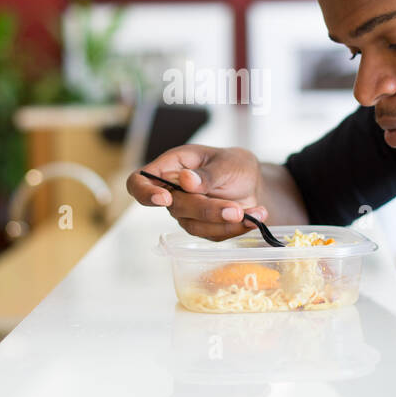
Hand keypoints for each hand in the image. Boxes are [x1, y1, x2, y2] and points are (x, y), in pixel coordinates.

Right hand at [126, 144, 268, 240]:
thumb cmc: (235, 165)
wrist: (254, 185)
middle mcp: (173, 192)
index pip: (139, 181)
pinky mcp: (202, 228)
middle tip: (236, 210)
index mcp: (172, 166)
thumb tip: (185, 180)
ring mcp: (186, 213)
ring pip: (195, 225)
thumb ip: (208, 173)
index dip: (144, 192)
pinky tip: (255, 216)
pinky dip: (236, 228)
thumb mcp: (228, 162)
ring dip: (225, 222)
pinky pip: (213, 234)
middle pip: (174, 208)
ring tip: (254, 212)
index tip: (164, 199)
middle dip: (207, 210)